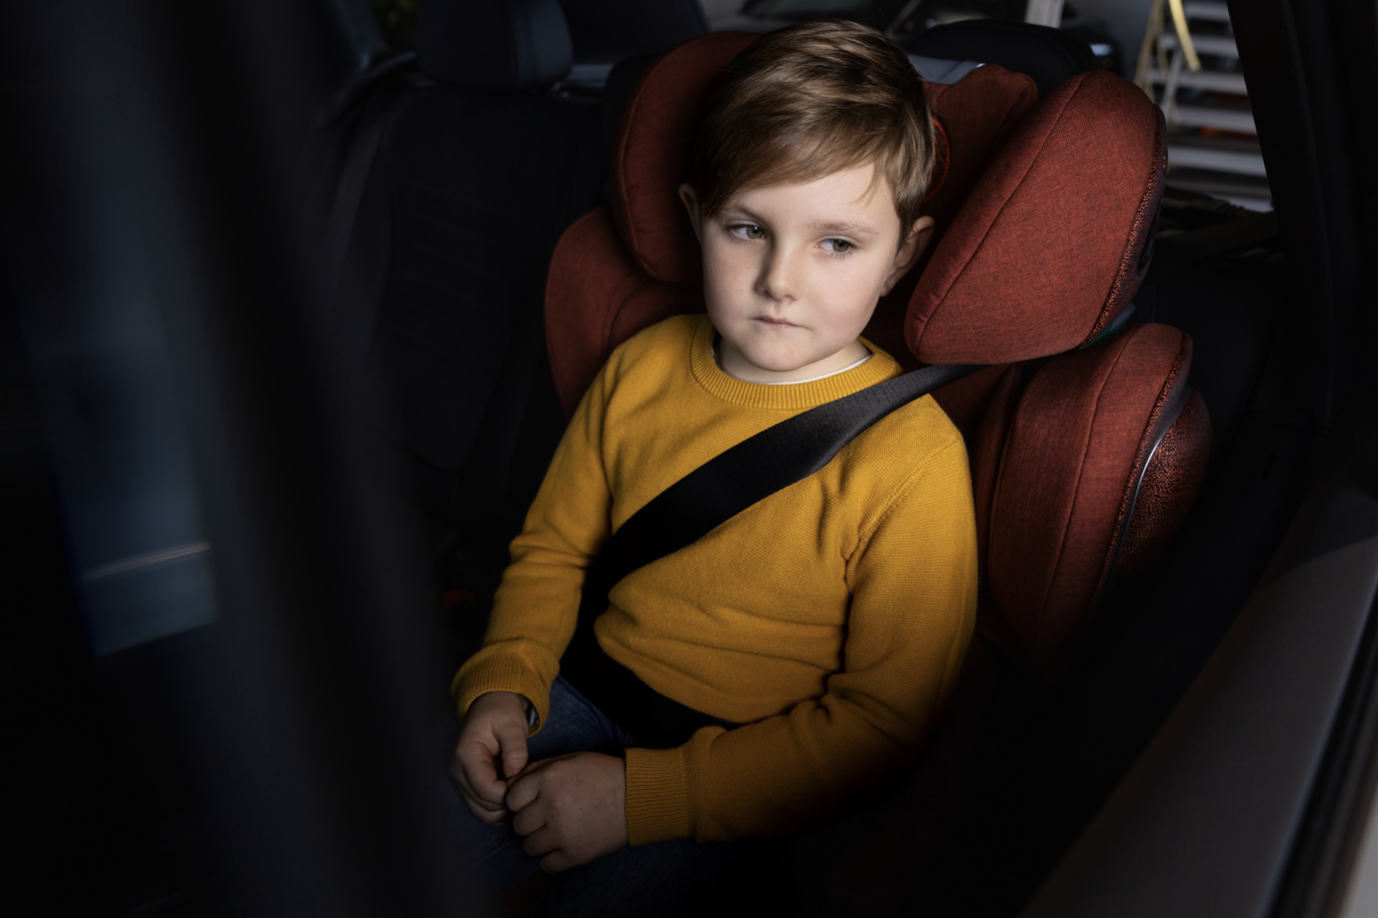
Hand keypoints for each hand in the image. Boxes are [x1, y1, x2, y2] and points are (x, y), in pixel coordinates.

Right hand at [450, 691, 530, 825]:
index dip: (509, 794)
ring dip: (505, 811)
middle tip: (530, 790)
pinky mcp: (469, 786)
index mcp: (466, 755)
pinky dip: (500, 810)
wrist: (491, 707)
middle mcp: (459, 772)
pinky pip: (483, 809)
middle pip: (484, 805)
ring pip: (482, 812)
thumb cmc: (502, 712)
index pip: (486, 790)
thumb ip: (515, 749)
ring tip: (525, 795)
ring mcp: (462, 781)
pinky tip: (516, 798)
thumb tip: (515, 775)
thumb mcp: (512, 724)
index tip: (527, 784)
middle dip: (509, 803)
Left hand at [506, 751, 627, 871]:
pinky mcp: (575, 854)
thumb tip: (512, 784)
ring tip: (557, 830)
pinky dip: (552, 858)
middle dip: (529, 821)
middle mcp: (552, 806)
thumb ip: (538, 768)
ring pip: (529, 846)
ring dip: (539, 840)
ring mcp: (563, 833)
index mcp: (549, 779)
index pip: (511, 798)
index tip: (532, 801)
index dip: (521, 800)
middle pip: (518, 824)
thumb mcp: (570, 760)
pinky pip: (546, 865)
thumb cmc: (603, 775)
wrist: (637, 797)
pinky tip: (563, 845)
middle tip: (546, 816)